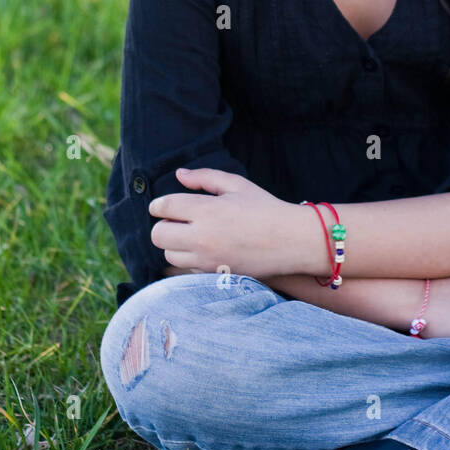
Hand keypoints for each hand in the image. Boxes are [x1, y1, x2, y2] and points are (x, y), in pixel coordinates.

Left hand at [149, 168, 297, 275]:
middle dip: (162, 226)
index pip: (165, 207)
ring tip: (191, 235)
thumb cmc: (265, 208)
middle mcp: (203, 236)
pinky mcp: (213, 275)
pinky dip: (187, 259)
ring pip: (168, 255)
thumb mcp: (237, 185)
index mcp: (208, 209)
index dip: (158, 205)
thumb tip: (180, 174)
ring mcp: (207, 259)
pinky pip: (185, 269)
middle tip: (176, 221)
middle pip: (159, 235)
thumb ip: (205, 177)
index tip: (161, 206)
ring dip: (174, 244)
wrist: (291, 241)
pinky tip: (202, 249)